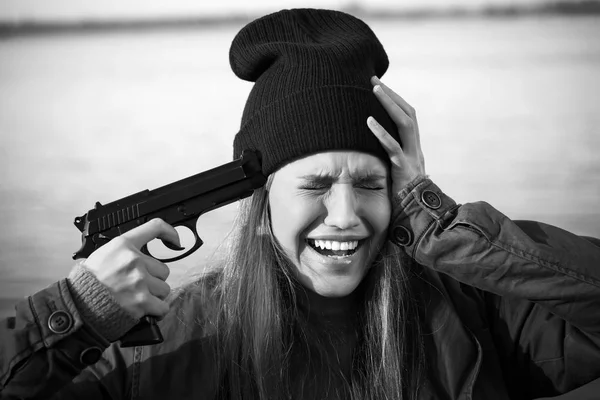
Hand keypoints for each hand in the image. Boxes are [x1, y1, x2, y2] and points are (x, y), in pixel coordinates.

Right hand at [83, 218, 180, 319]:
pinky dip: (158, 311)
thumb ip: (122, 251)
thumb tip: (139, 253)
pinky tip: (148, 310)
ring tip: (138, 298)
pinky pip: (163, 306)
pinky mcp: (142, 301)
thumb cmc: (87, 282)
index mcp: (123, 245)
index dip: (169, 233)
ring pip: (164, 288)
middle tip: (137, 285)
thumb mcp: (101, 255)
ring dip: (155, 295)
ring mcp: (139, 281)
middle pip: (163, 269)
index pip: (154, 227)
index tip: (175, 241)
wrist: (77, 306)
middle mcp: (134, 260)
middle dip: (154, 279)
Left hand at [367, 76, 425, 194]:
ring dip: (390, 104)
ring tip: (374, 89)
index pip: (407, 117)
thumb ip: (388, 162)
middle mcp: (416, 149)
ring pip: (405, 123)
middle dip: (391, 95)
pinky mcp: (404, 169)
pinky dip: (381, 133)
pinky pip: (394, 147)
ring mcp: (412, 157)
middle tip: (373, 80)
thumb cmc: (403, 199)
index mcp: (413, 148)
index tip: (379, 87)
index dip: (395, 101)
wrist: (419, 219)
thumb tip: (369, 152)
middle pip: (408, 113)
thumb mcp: (395, 175)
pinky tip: (369, 121)